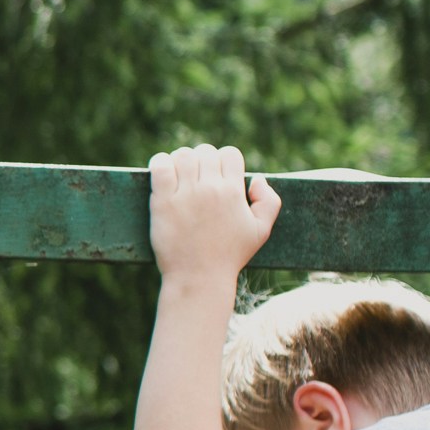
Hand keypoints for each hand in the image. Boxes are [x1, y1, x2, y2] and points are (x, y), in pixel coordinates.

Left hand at [146, 145, 277, 283]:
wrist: (198, 277)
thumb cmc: (230, 255)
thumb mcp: (261, 231)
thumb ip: (269, 201)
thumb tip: (257, 179)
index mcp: (234, 191)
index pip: (230, 154)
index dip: (224, 160)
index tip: (216, 175)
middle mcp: (210, 189)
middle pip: (205, 151)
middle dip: (201, 160)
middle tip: (195, 176)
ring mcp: (185, 194)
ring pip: (183, 155)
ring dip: (180, 160)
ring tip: (178, 173)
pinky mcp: (162, 202)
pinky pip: (159, 167)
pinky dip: (159, 163)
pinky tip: (161, 171)